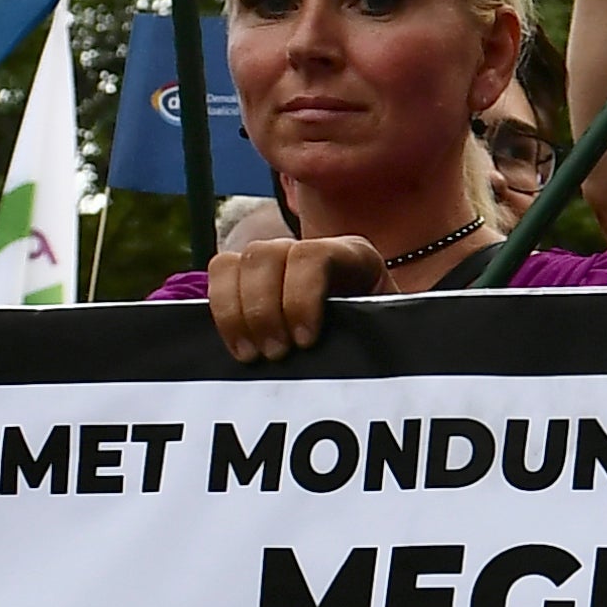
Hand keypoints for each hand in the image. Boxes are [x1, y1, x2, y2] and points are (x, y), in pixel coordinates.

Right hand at [203, 235, 381, 361]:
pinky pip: (218, 279)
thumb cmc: (384, 338)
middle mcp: (307, 250)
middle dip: (262, 309)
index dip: (301, 297)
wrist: (376, 340)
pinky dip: (221, 313)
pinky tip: (238, 346)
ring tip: (252, 355)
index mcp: (352, 254)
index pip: (312, 254)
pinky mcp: (249, 281)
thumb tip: (343, 348)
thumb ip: (371, 328)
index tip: (305, 341)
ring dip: (235, 313)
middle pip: (263, 254)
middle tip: (275, 354)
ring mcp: (274, 261)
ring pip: (231, 263)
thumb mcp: (388, 329)